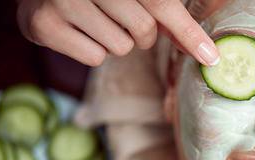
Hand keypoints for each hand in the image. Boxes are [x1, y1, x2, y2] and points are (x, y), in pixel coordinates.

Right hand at [17, 0, 219, 66]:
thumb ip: (163, 12)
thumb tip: (199, 46)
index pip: (161, 4)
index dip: (188, 33)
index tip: (210, 57)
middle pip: (144, 31)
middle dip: (142, 34)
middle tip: (120, 18)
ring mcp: (64, 1)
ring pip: (121, 47)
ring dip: (115, 42)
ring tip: (95, 21)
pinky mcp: (45, 25)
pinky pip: (95, 58)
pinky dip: (93, 52)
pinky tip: (78, 32)